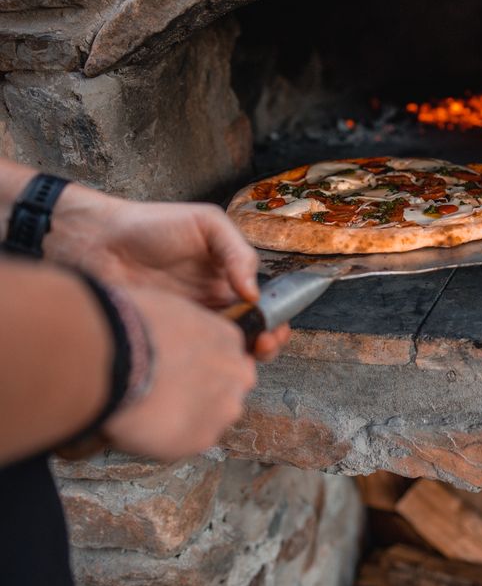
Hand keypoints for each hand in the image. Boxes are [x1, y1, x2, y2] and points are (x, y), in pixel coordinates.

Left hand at [46, 185, 290, 362]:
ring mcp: (191, 323)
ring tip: (241, 352)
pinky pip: (193, 357)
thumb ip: (237, 252)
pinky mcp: (168, 338)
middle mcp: (214, 304)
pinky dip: (205, 362)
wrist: (99, 242)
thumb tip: (254, 292)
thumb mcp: (207, 224)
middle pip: (251, 333)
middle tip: (262, 344)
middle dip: (265, 344)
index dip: (277, 318)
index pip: (264, 304)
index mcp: (229, 277)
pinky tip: (208, 356)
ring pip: (224, 350)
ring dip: (239, 356)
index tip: (277, 326)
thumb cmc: (151, 225)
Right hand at [104, 286, 256, 459]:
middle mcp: (236, 374)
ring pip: (211, 418)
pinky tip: (147, 424)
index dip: (202, 365)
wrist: (115, 356)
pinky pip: (190, 440)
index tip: (180, 369)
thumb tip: (169, 333)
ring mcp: (223, 408)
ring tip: (153, 409)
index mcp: (228, 338)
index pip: (227, 357)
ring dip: (189, 416)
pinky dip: (171, 437)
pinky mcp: (202, 438)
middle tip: (167, 392)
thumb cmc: (132, 324)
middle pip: (228, 389)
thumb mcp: (167, 307)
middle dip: (203, 392)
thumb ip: (183, 327)